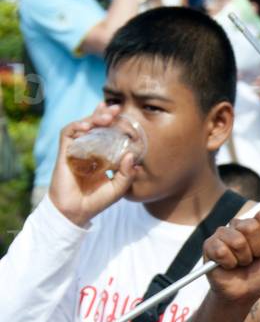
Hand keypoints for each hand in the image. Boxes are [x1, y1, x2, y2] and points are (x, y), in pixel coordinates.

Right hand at [48, 104, 137, 226]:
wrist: (76, 212)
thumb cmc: (96, 201)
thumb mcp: (118, 188)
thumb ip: (127, 174)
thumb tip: (132, 155)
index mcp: (101, 156)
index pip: (107, 133)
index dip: (114, 122)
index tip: (124, 115)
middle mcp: (89, 150)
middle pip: (95, 125)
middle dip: (105, 114)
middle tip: (117, 109)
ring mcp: (76, 149)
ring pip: (83, 125)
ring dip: (94, 118)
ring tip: (106, 116)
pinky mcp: (65, 152)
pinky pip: (68, 133)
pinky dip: (77, 126)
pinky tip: (87, 126)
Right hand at [204, 208, 259, 306]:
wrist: (243, 295)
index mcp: (258, 225)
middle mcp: (240, 225)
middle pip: (251, 226)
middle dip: (257, 249)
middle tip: (254, 259)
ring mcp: (223, 233)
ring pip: (237, 240)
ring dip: (243, 259)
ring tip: (241, 264)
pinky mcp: (210, 245)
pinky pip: (222, 250)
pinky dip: (229, 263)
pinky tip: (228, 266)